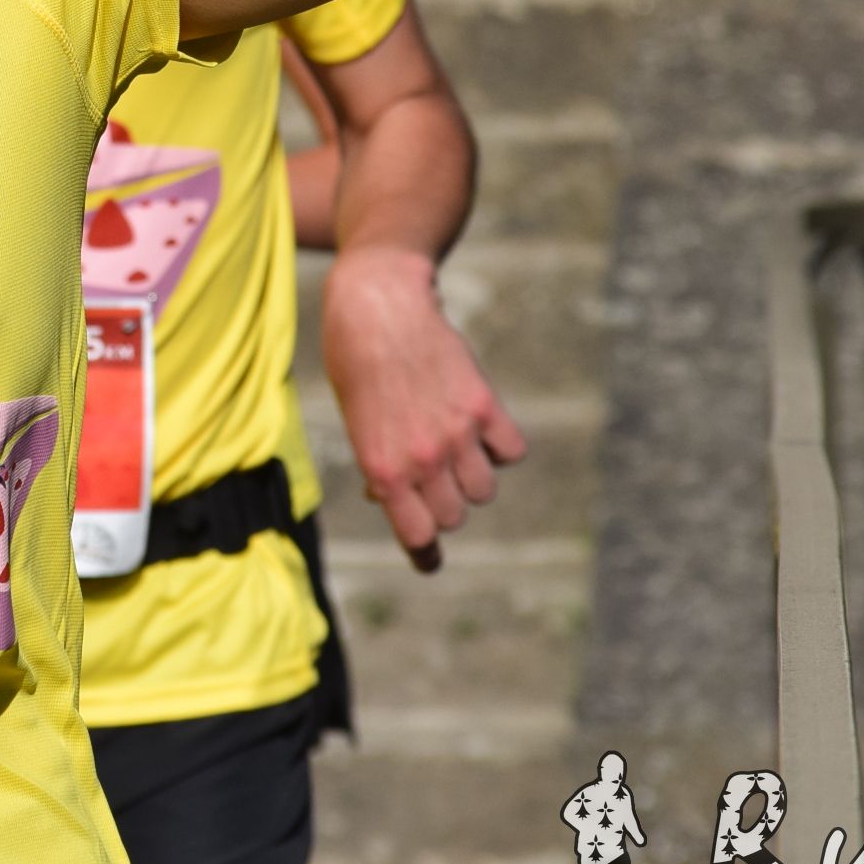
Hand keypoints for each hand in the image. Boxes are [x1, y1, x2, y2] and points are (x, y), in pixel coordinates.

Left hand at [319, 245, 526, 571]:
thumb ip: (378, 465)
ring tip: (452, 446)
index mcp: (382, 468)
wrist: (377, 304)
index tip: (429, 558)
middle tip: (431, 477)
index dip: (424, 552)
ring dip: (472, 477)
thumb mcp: (352, 421)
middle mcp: (421, 458)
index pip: (417, 535)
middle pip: (454, 516)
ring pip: (484, 490)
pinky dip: (500, 447)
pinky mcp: (484, 404)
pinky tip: (479, 427)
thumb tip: (389, 500)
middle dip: (443, 504)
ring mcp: (456, 432)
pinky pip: (511, 452)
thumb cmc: (354, 362)